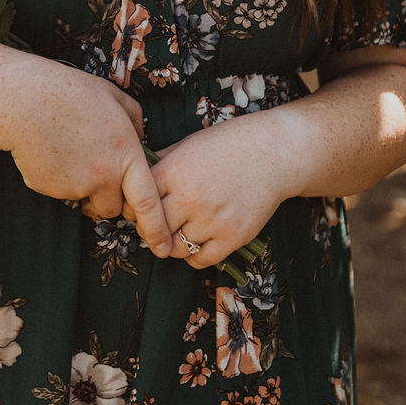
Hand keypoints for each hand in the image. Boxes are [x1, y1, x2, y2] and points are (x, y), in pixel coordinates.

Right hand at [6, 63, 172, 256]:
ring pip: (87, 201)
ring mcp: (77, 187)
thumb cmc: (70, 93)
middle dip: (110, 199)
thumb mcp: (113, 96)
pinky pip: (62, 193)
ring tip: (72, 154)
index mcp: (126, 154)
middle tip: (97, 170)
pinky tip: (52, 152)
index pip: (147, 202)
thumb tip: (140, 138)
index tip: (164, 249)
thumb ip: (134, 120)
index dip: (157, 229)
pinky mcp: (52, 191)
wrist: (24, 102)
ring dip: (85, 190)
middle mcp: (105, 176)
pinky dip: (60, 180)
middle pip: (115, 208)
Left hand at [149, 116, 288, 267]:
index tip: (138, 209)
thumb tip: (133, 181)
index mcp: (173, 171)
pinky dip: (193, 255)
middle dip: (150, 229)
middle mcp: (190, 197)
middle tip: (155, 226)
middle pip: (152, 230)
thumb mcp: (187, 144)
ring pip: (174, 248)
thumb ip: (160, 163)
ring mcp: (212, 219)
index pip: (137, 203)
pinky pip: (199, 260)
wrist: (272, 152)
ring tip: (178, 232)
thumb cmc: (227, 145)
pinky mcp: (233, 236)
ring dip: (172, 243)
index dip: (134, 208)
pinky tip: (196, 241)